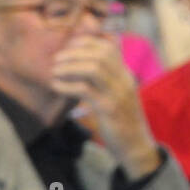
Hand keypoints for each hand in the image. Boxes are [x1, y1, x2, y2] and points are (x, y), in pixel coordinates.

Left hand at [51, 34, 159, 175]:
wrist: (136, 146)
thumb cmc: (122, 121)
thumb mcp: (117, 95)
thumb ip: (105, 81)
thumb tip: (82, 68)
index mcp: (125, 75)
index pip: (108, 47)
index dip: (86, 42)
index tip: (69, 47)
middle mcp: (124, 80)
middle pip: (100, 55)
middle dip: (74, 52)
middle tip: (56, 59)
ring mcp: (117, 94)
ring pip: (93, 69)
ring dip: (69, 67)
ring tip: (54, 71)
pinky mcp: (109, 109)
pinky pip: (85, 90)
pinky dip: (67, 85)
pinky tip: (56, 86)